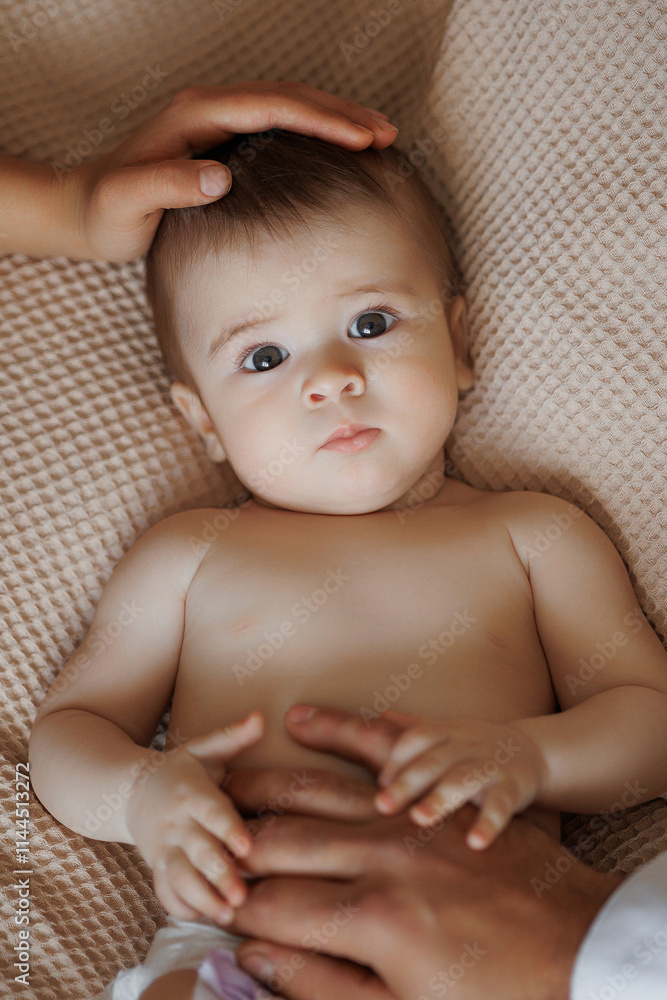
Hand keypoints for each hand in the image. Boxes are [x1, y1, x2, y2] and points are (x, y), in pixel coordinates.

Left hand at [56, 80, 396, 260]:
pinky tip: (337, 151)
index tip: (361, 139)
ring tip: (377, 138)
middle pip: (289, 97)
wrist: (85, 211)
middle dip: (341, 113)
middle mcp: (209, 108)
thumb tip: (221, 178)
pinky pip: (279, 126)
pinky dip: (314, 133)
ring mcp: (217, 122)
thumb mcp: (129, 202)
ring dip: (334, 119)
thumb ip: (168, 185)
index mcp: (195, 115)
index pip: (271, 106)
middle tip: (386, 135)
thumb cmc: (107, 212)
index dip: (320, 120)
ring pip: (288, 107)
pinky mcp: (221, 141)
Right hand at [125, 711, 264, 923]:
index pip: (211, 812)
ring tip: (229, 915)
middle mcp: (177, 824)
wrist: (132, 792)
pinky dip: (182, 908)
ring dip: (202, 899)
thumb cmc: (180, 770)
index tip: (247, 847)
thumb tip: (262, 716)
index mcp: (192, 793)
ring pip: (179, 879)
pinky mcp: (156, 868)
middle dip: (219, 876)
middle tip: (242, 896)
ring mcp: (164, 849)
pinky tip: (206, 918)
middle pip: (197, 852)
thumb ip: (233, 736)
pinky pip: (164, 893)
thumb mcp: (203, 749)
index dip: (228, 830)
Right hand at [222, 706, 621, 999]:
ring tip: (226, 777)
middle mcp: (381, 857)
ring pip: (318, 788)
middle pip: (282, 840)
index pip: (272, 905)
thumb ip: (323, 987)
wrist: (578, 951)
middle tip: (200, 835)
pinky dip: (340, 730)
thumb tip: (254, 954)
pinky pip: (384, 748)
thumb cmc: (491, 998)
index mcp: (370, 920)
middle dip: (232, 840)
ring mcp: (410, 818)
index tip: (205, 901)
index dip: (230, 905)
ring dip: (264, 782)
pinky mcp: (436, 794)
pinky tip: (301, 718)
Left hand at [371, 710, 549, 848]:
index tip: (381, 783)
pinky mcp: (513, 788)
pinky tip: (474, 843)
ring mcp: (491, 765)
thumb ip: (415, 727)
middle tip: (383, 805)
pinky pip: (501, 805)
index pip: (418, 737)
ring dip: (440, 798)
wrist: (533, 753)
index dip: (398, 758)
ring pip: (463, 779)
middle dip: (408, 782)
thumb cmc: (477, 748)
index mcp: (449, 732)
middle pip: (434, 760)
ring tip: (419, 819)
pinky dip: (489, 824)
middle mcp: (468, 745)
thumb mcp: (449, 733)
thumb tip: (378, 715)